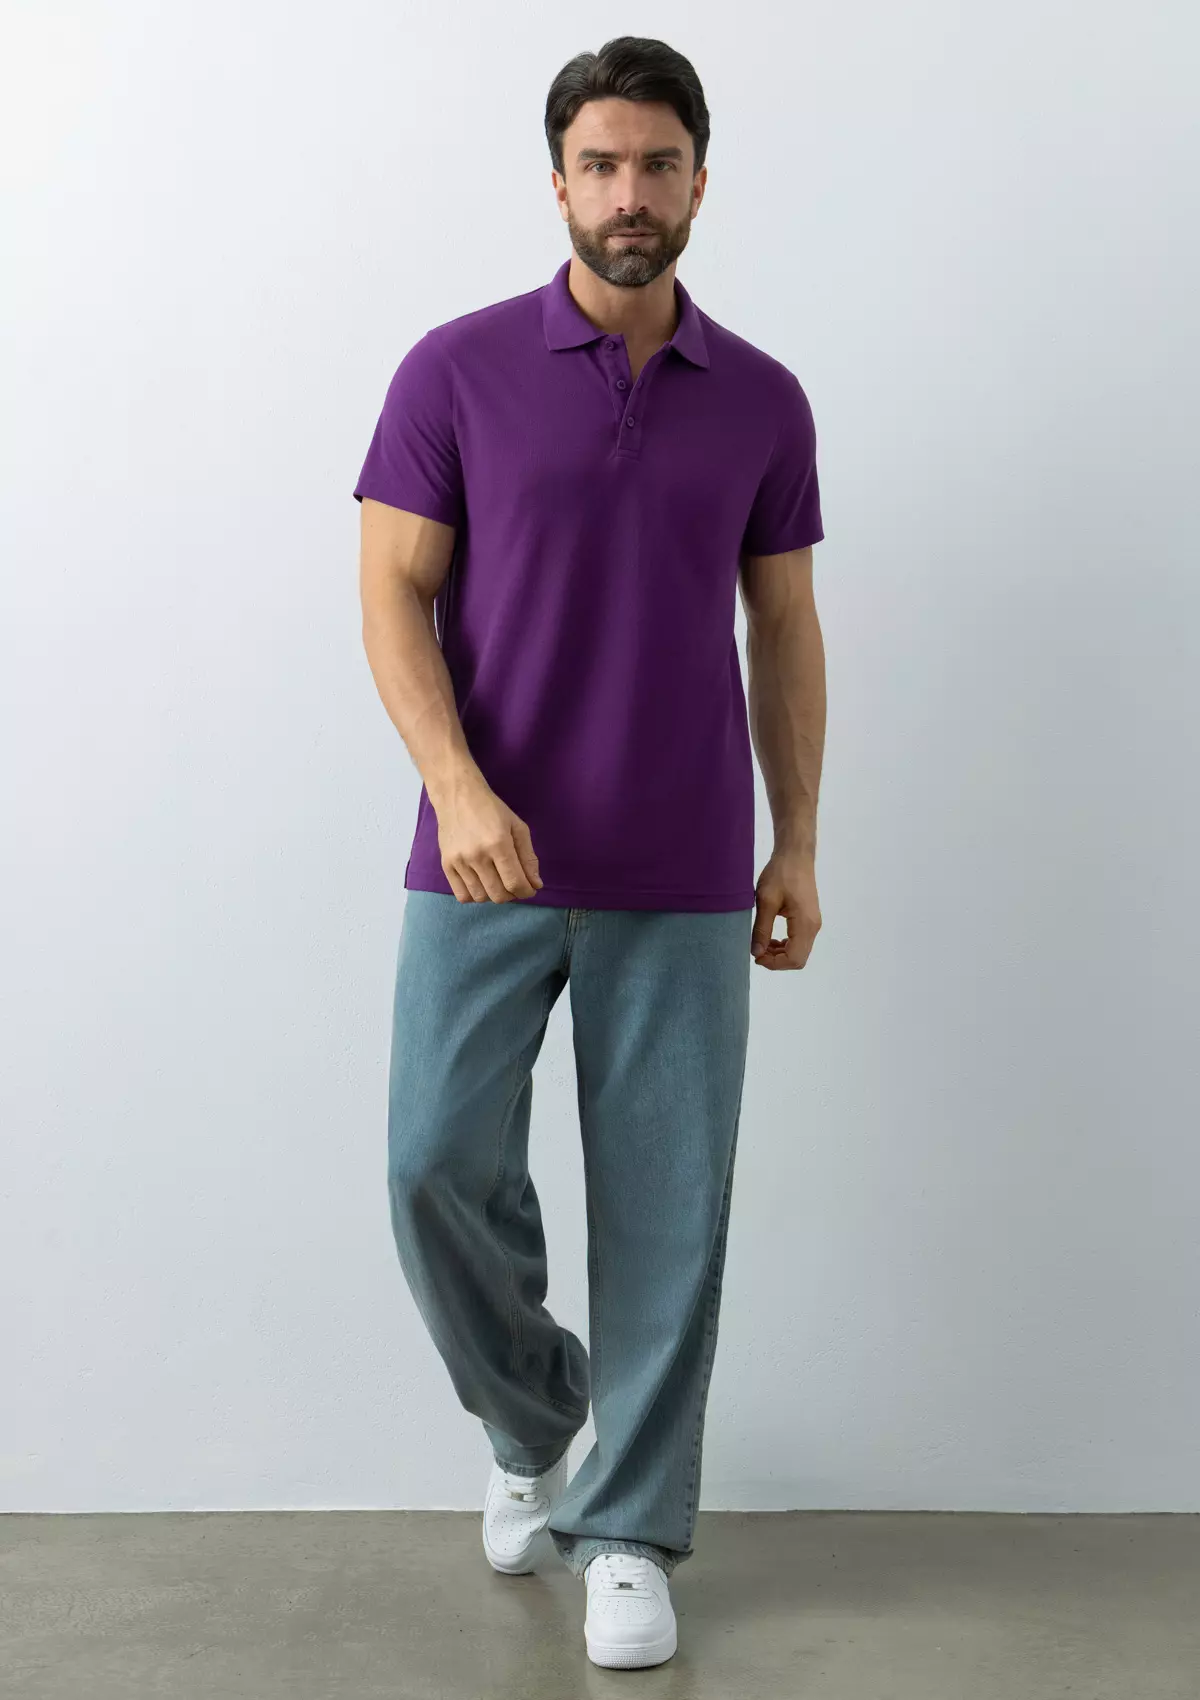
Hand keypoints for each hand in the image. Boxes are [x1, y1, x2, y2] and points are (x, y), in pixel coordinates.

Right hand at [433, 769, 542, 901]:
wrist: (457, 796)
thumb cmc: (491, 809)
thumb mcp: (517, 827)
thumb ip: (528, 857)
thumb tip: (536, 885)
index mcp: (498, 844)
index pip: (515, 883)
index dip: (527, 891)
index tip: (530, 889)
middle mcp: (477, 856)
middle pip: (498, 895)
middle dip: (512, 894)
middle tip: (514, 883)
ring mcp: (459, 862)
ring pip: (481, 898)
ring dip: (494, 895)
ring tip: (498, 882)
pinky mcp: (446, 865)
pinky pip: (462, 895)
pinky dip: (475, 896)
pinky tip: (481, 884)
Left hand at [750, 846, 820, 968]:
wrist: (795, 855)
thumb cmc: (780, 874)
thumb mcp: (766, 901)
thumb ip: (762, 929)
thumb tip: (756, 953)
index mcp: (805, 924)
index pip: (794, 958)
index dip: (774, 963)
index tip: (756, 956)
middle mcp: (813, 927)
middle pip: (799, 958)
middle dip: (777, 961)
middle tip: (757, 951)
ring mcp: (813, 923)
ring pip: (799, 951)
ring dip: (780, 954)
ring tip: (761, 944)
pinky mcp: (809, 918)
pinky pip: (799, 941)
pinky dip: (785, 945)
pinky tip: (770, 938)